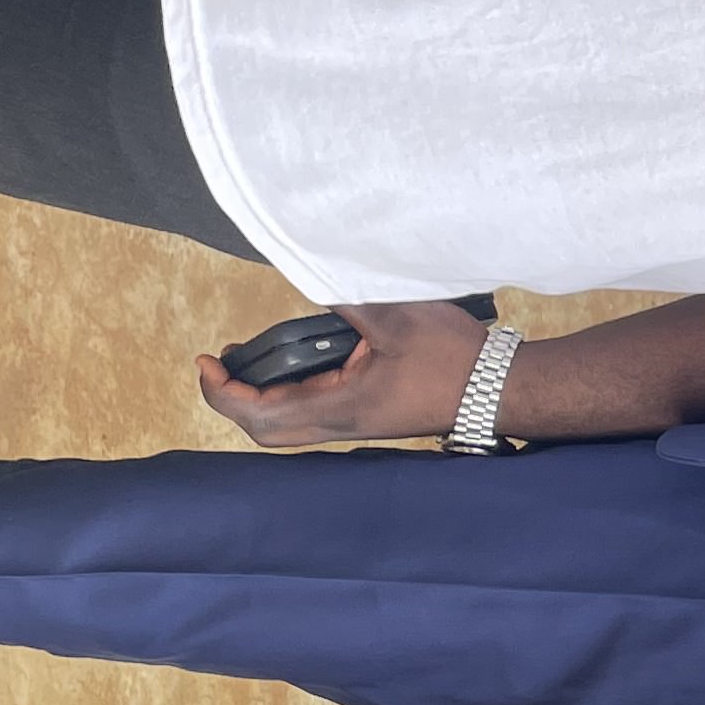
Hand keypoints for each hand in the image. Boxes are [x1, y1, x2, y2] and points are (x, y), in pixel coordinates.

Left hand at [198, 299, 488, 446]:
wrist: (499, 388)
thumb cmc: (451, 357)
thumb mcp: (394, 316)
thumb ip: (343, 296)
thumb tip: (305, 272)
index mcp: (340, 407)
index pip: (260, 415)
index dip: (223, 392)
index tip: (206, 360)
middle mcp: (342, 423)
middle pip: (267, 432)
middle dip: (234, 400)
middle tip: (220, 365)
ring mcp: (357, 422)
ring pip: (289, 424)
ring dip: (261, 397)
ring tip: (249, 358)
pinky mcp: (371, 414)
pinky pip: (313, 411)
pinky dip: (289, 391)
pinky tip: (301, 358)